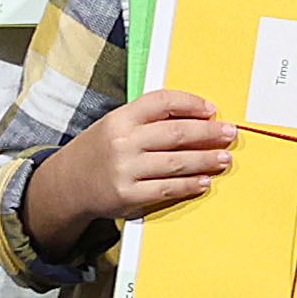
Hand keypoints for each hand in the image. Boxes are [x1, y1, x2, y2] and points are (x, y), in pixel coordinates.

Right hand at [66, 86, 237, 222]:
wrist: (67, 185)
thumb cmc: (98, 152)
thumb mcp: (114, 126)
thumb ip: (147, 120)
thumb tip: (194, 118)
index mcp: (119, 119)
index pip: (161, 102)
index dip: (190, 103)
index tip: (211, 109)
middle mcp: (122, 143)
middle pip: (175, 133)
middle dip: (208, 132)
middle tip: (229, 134)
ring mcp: (125, 170)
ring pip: (176, 162)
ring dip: (205, 160)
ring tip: (224, 158)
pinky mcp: (128, 196)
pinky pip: (167, 188)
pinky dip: (189, 185)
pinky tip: (204, 181)